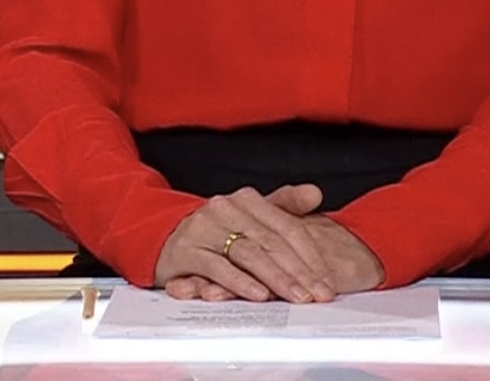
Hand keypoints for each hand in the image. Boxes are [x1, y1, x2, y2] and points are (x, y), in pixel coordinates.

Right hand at [154, 183, 337, 302]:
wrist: (163, 238)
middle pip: (272, 242)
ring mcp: (204, 229)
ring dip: (276, 279)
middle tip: (318, 294)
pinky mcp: (186, 251)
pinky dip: (240, 282)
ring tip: (296, 297)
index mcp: (247, 200)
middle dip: (299, 272)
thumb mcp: (250, 216)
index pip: (287, 227)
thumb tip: (316, 193)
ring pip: (248, 255)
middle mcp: (226, 209)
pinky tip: (258, 295)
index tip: (326, 282)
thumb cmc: (214, 232)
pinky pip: (217, 268)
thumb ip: (284, 206)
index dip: (310, 255)